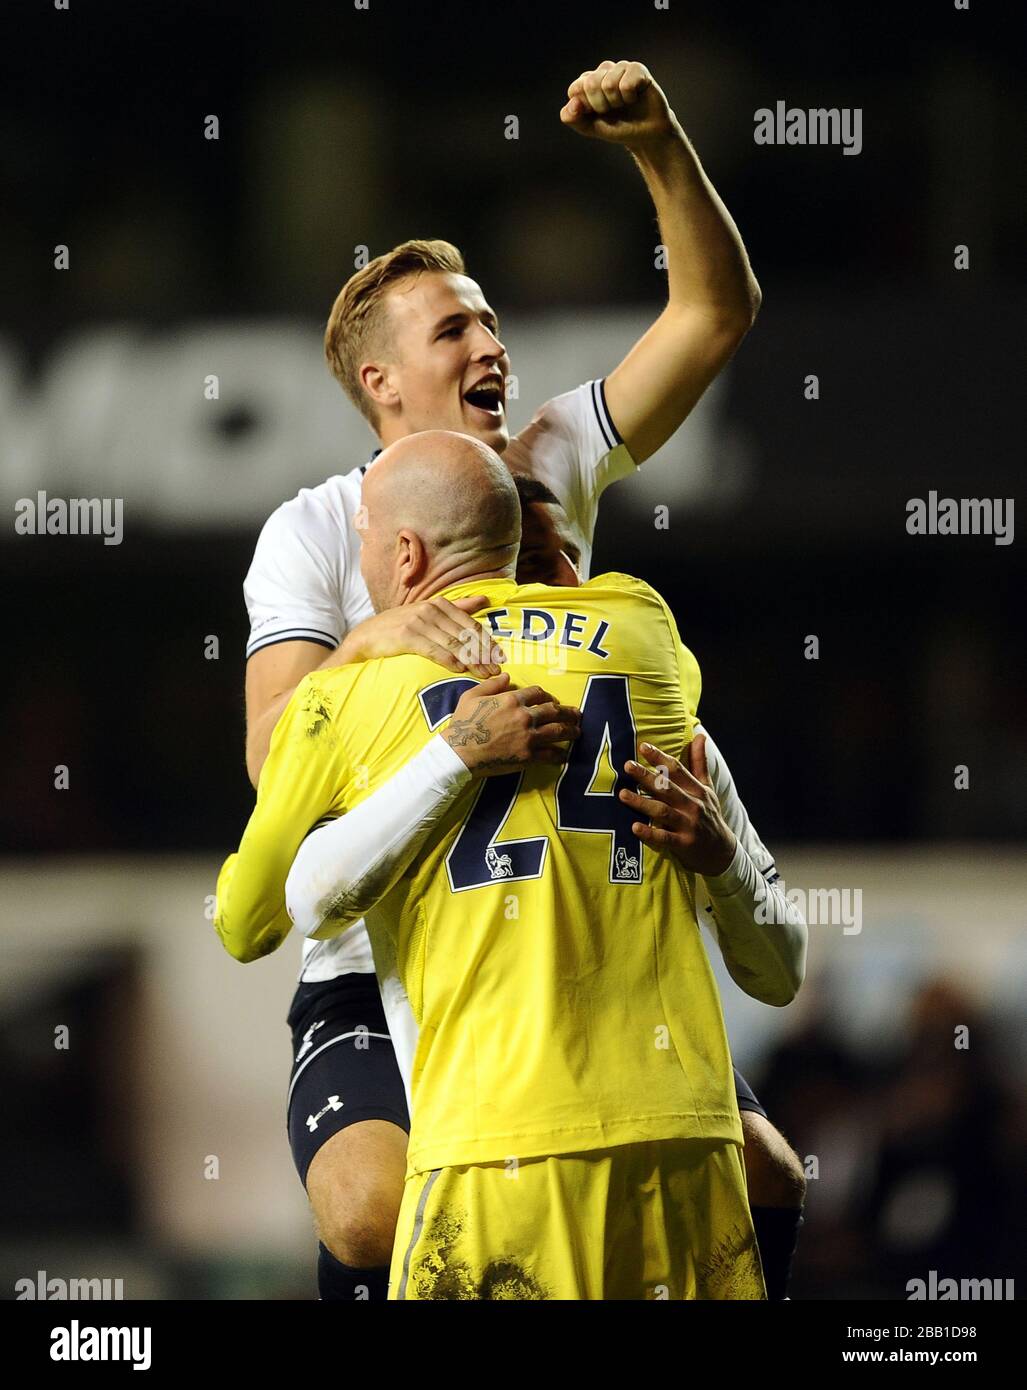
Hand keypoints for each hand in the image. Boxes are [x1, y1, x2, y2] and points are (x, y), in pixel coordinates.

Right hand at [340, 595, 503, 676]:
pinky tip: (459, 670)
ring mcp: (419, 622)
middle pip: (465, 636)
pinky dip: (449, 660)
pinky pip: (434, 650)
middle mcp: (431, 610)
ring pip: (453, 644)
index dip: (487, 643)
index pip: (472, 625)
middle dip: (483, 656)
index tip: (499, 659)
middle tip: (496, 672)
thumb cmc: (400, 626)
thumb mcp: (429, 612)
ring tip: (483, 675)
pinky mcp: (407, 636)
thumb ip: (458, 607)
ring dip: (471, 661)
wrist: (367, 636)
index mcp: (440, 604)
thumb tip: (484, 599)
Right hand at [443, 673, 580, 774]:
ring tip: (578, 731)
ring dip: (571, 730)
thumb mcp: (471, 696)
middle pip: (554, 711)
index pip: (538, 693)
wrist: (459, 752)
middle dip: (568, 712)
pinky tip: (565, 755)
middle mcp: (524, 716)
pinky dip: (560, 754)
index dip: (547, 696)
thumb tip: (506, 676)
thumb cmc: (462, 723)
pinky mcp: (528, 756)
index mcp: (512, 700)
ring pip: (557, 731)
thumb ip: (491, 685)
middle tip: (577, 715)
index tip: (552, 701)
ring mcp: (528, 736)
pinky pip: (549, 754)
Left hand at [559, 60, 675, 150]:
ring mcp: (620, 68)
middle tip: (613, 109)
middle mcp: (602, 71)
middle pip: (591, 84)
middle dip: (602, 105)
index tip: (597, 114)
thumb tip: (572, 103)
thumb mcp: (591, 128)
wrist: (646, 134)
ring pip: (609, 84)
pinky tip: (635, 97)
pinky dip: (630, 97)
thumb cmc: (617, 129)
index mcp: (587, 83)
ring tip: (625, 103)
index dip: (586, 107)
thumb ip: (574, 118)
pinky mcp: (637, 69)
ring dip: (617, 102)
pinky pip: (626, 84)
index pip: (575, 89)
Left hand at [618, 734, 735, 875]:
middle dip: (647, 776)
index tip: (643, 746)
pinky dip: (650, 833)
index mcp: (697, 790)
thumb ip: (699, 762)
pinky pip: (664, 838)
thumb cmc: (709, 815)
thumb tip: (699, 735)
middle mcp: (693, 805)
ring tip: (623, 794)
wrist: (722, 851)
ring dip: (642, 803)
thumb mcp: (708, 788)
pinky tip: (634, 827)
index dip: (660, 757)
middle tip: (627, 766)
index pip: (677, 770)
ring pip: (663, 811)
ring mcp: (688, 825)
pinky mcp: (684, 844)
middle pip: (667, 788)